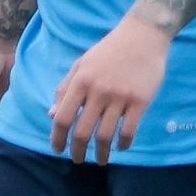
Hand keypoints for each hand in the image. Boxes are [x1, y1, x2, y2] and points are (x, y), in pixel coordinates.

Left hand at [48, 17, 168, 164]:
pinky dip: (124, 143)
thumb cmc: (109, 50)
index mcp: (81, 81)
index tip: (58, 149)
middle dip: (77, 151)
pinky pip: (129, 130)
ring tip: (100, 160)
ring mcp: (120, 97)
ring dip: (101, 153)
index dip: (58, 138)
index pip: (63, 117)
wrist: (142, 35)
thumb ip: (66, 88)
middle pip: (82, 131)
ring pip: (106, 135)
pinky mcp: (141, 101)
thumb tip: (52, 115)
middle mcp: (98, 91)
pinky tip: (121, 147)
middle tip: (77, 160)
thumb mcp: (82, 64)